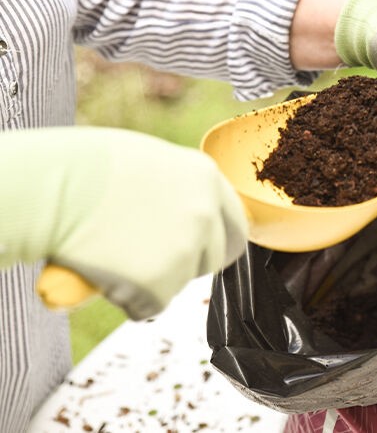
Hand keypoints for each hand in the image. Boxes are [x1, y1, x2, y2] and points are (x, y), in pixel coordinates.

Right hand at [0, 127, 247, 318]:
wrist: (52, 190)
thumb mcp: (150, 162)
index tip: (200, 247)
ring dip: (154, 279)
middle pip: (216, 257)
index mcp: (207, 178)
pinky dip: (129, 299)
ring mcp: (186, 250)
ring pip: (181, 282)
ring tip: (115, 255)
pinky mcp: (160, 284)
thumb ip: (178, 188)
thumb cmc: (86, 168)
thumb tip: (181, 211)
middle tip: (154, 259)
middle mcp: (206, 214)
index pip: (235, 223)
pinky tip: (106, 274)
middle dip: (190, 264)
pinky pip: (150, 304)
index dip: (216, 239)